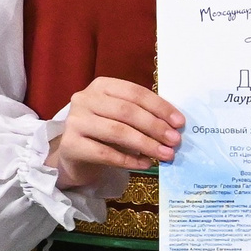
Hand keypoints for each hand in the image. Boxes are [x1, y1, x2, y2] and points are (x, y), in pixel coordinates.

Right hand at [48, 77, 181, 190]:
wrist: (75, 155)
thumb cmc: (105, 133)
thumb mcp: (123, 117)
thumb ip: (144, 115)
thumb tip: (175, 126)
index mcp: (101, 86)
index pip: (135, 93)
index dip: (160, 107)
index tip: (180, 123)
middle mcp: (84, 99)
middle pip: (127, 111)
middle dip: (155, 127)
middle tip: (175, 141)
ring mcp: (75, 121)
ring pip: (117, 132)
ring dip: (146, 144)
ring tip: (166, 154)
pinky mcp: (70, 145)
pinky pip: (106, 154)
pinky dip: (130, 160)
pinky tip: (146, 164)